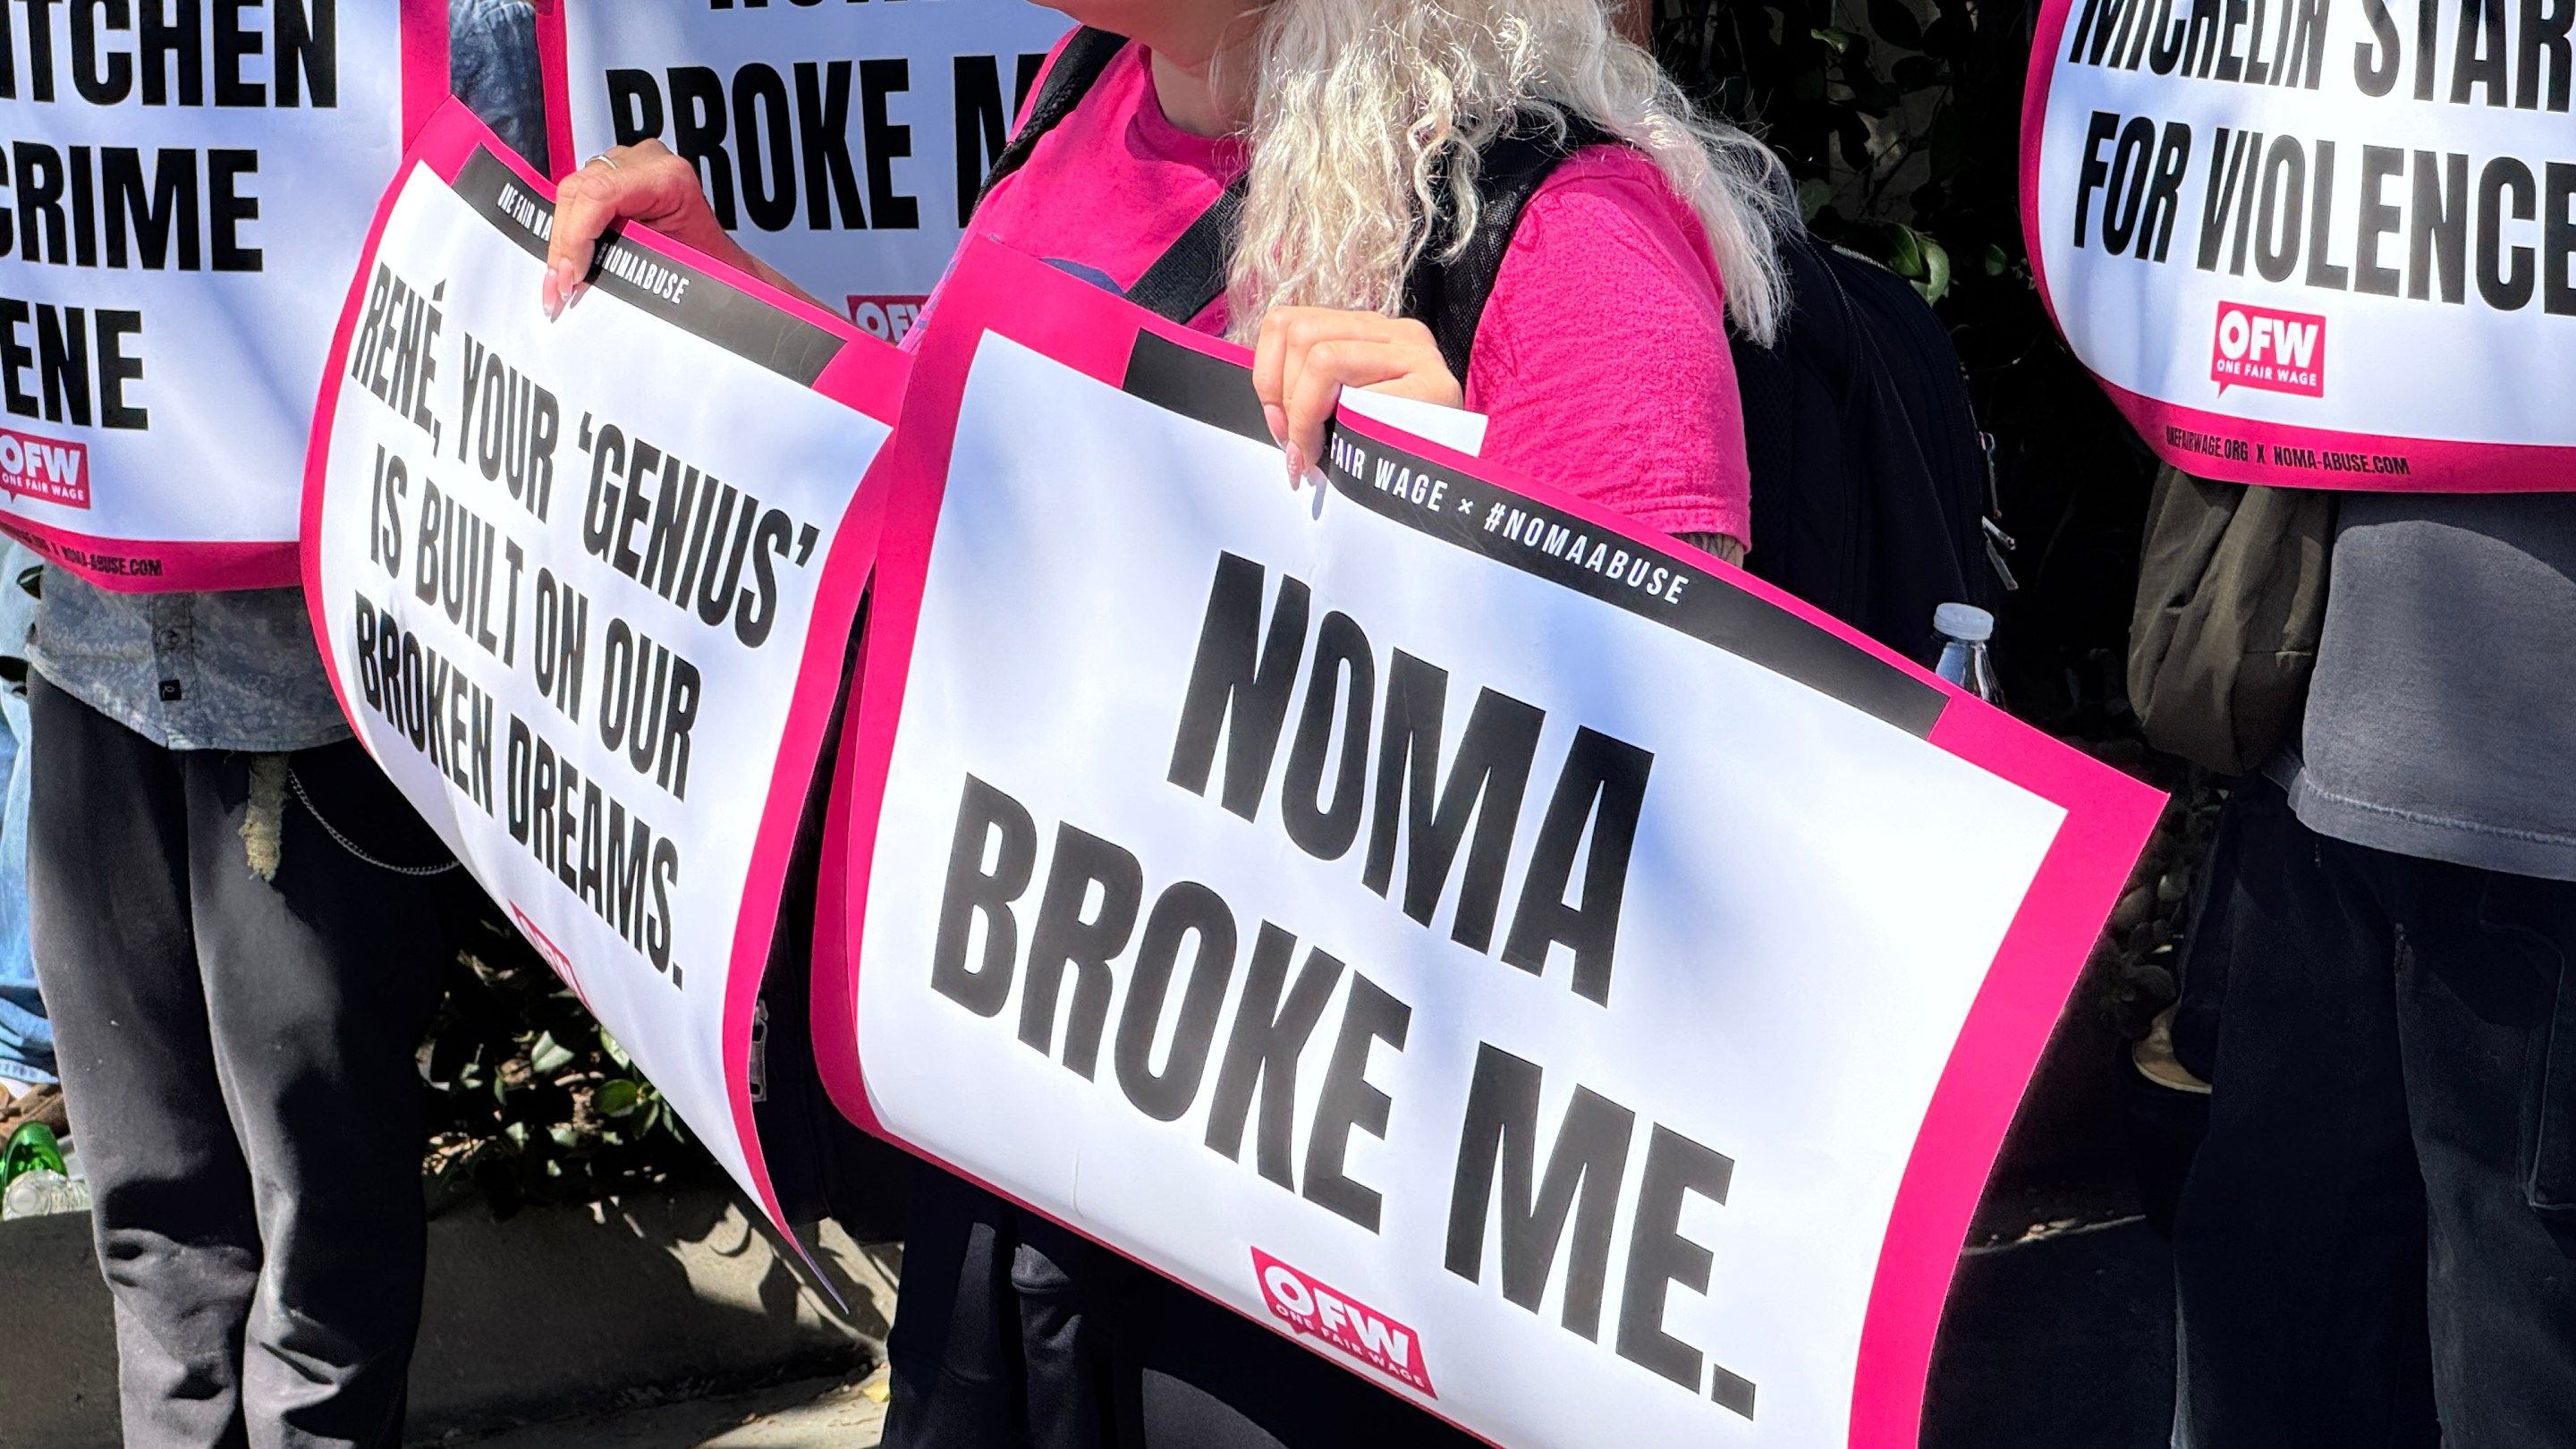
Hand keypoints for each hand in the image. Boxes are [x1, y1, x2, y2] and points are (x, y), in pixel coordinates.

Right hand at [544, 142, 817, 316]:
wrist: (721, 266)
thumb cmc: (709, 267)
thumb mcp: (666, 266)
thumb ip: (620, 264)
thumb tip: (574, 279)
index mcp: (668, 176)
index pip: (599, 194)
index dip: (575, 238)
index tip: (569, 276)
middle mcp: (647, 161)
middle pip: (579, 193)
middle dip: (563, 245)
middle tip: (558, 289)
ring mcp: (629, 164)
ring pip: (573, 195)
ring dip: (562, 240)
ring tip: (560, 283)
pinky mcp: (616, 176)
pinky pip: (579, 199)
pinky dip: (570, 233)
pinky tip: (567, 265)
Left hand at [1252, 308, 1462, 487]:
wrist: (1457, 484)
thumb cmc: (1395, 454)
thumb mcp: (1342, 414)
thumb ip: (1307, 397)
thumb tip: (1273, 416)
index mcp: (1368, 332)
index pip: (1290, 322)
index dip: (1266, 373)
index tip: (1277, 424)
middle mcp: (1394, 332)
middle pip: (1300, 333)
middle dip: (1281, 398)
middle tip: (1296, 447)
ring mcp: (1417, 354)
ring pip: (1322, 355)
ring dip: (1303, 415)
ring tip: (1313, 455)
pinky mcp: (1432, 385)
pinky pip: (1357, 390)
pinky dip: (1334, 426)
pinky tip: (1339, 457)